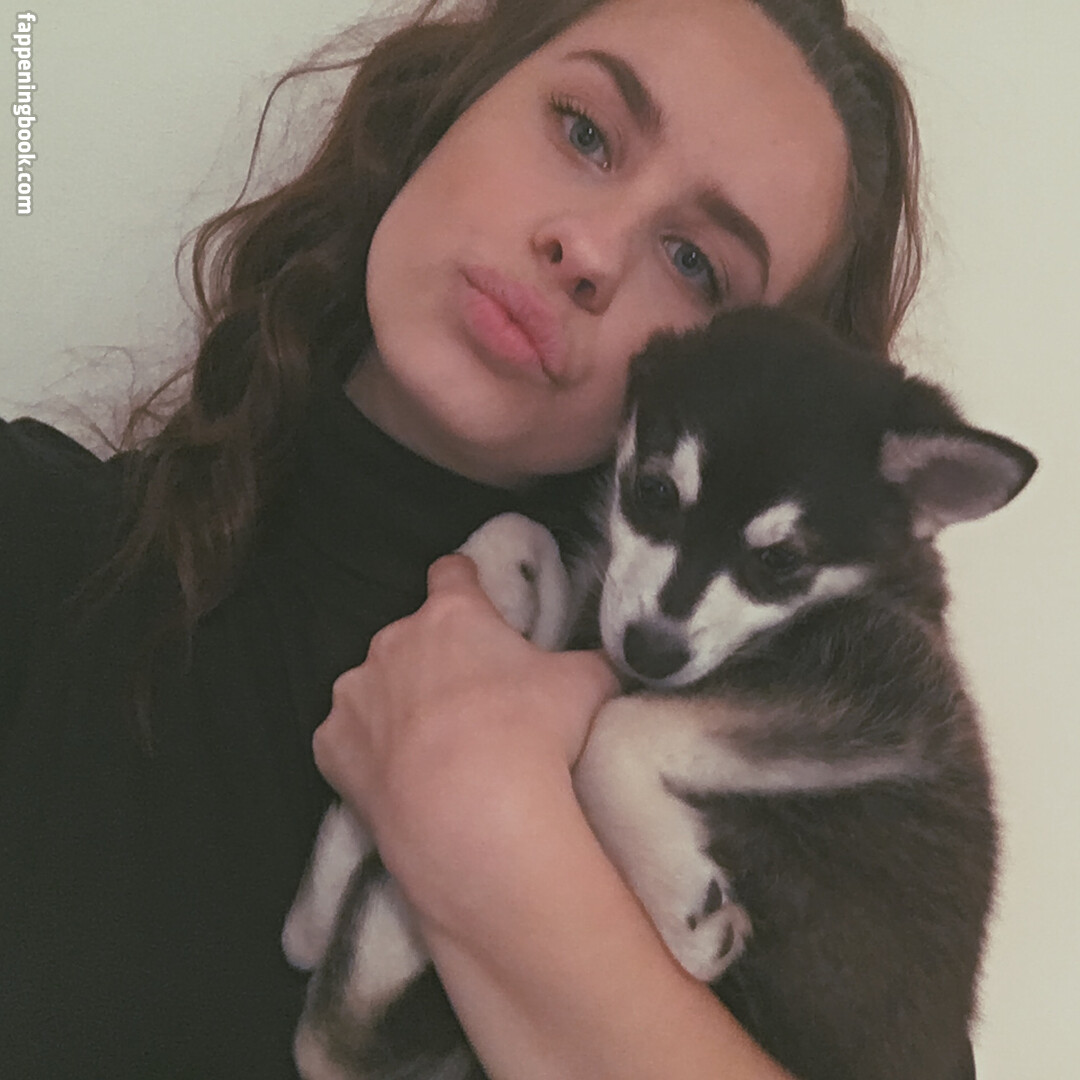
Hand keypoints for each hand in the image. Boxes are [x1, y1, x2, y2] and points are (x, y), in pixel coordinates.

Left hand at [312, 553, 618, 908]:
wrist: (472, 812)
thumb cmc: (531, 733)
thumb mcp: (587, 685)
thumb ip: (590, 662)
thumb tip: (608, 662)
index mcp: (452, 615)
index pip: (452, 574)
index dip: (465, 583)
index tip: (474, 596)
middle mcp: (394, 641)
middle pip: (412, 637)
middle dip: (435, 661)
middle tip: (469, 704)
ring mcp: (356, 692)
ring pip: (374, 688)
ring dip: (396, 706)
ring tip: (432, 751)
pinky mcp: (330, 745)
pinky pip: (347, 741)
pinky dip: (366, 754)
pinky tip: (396, 781)